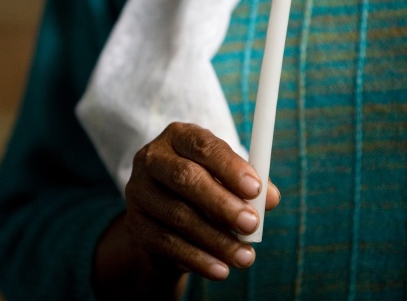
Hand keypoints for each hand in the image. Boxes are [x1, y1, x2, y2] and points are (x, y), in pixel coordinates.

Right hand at [124, 122, 280, 280]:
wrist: (163, 221)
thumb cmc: (204, 189)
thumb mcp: (227, 180)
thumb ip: (249, 185)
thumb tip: (270, 198)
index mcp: (179, 137)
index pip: (203, 146)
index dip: (230, 167)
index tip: (256, 188)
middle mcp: (153, 160)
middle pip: (185, 178)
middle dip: (222, 203)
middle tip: (251, 224)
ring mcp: (139, 192)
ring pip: (178, 216)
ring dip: (216, 239)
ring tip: (244, 256)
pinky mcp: (136, 225)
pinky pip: (167, 244)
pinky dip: (198, 259)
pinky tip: (221, 269)